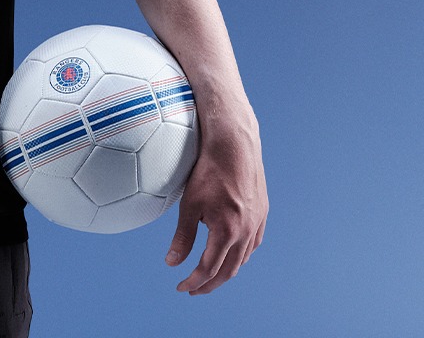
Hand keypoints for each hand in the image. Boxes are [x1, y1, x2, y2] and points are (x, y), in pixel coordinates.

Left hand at [165, 116, 267, 293]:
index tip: (181, 288)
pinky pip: (253, 244)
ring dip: (226, 272)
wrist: (234, 145)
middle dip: (210, 284)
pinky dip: (241, 256)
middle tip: (194, 289)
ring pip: (243, 259)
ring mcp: (258, 224)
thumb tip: (172, 262)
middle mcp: (247, 232)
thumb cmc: (208, 170)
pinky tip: (232, 255)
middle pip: (228, 270)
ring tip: (210, 277)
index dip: (194, 282)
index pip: (209, 269)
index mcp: (228, 231)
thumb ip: (183, 236)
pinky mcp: (262, 214)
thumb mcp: (189, 203)